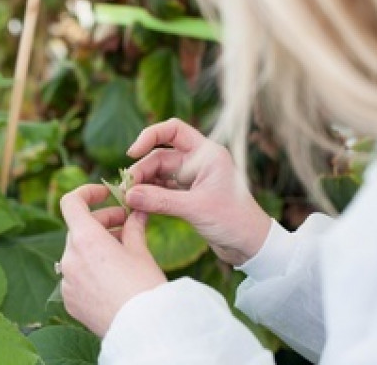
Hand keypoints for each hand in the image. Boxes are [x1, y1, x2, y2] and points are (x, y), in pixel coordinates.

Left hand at [59, 185, 166, 336]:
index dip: (87, 193)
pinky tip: (112, 276)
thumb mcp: (141, 251)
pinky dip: (90, 269)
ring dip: (96, 246)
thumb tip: (136, 213)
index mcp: (86, 240)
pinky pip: (76, 276)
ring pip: (77, 252)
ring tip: (122, 250)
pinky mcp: (69, 300)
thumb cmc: (145, 288)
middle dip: (101, 222)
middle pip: (79, 228)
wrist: (144, 331)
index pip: (71, 202)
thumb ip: (133, 227)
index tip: (105, 195)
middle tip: (125, 223)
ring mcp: (67, 281)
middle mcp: (70, 258)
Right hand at [125, 118, 271, 265]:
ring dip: (143, 184)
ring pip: (159, 174)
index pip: (173, 130)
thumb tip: (128, 195)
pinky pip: (162, 189)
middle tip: (125, 191)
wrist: (251, 246)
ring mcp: (193, 178)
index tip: (132, 153)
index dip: (150, 136)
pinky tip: (138, 205)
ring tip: (128, 199)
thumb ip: (160, 201)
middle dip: (141, 171)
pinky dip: (149, 196)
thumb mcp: (195, 209)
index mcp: (207, 154)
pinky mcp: (188, 195)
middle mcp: (199, 162)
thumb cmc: (234, 221)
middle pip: (160, 156)